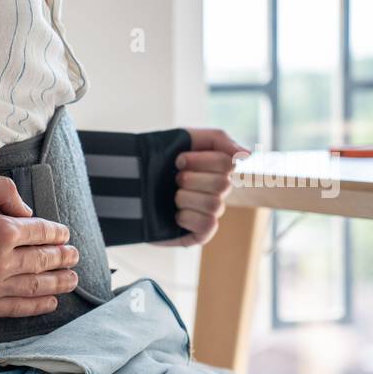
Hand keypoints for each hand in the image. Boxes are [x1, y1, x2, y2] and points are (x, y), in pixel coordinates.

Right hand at [0, 171, 79, 316]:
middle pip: (42, 261)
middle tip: (75, 257)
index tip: (64, 234)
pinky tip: (49, 304)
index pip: (40, 232)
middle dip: (62, 258)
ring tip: (71, 281)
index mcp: (1, 231)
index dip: (56, 233)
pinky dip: (35, 307)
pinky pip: (13, 309)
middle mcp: (0, 263)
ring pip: (33, 287)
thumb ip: (0, 190)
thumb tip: (25, 210)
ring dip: (57, 284)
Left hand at [157, 128, 248, 246]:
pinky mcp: (198, 234)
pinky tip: (175, 215)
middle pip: (223, 184)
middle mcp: (216, 191)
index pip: (229, 163)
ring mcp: (208, 213)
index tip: (177, 160)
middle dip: (190, 179)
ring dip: (186, 197)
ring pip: (215, 204)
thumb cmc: (153, 161)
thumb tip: (247, 155)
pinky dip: (189, 217)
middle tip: (173, 179)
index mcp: (215, 169)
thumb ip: (219, 139)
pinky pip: (208, 225)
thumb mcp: (184, 139)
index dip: (200, 160)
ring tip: (171, 197)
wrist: (124, 186)